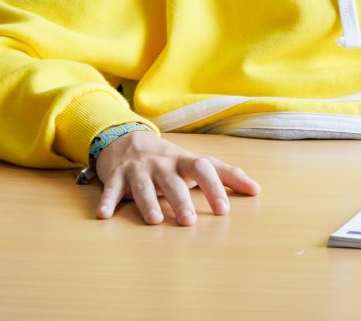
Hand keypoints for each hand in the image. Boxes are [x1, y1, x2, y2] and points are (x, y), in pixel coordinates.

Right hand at [94, 129, 259, 225]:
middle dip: (181, 200)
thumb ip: (226, 175)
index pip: (203, 169)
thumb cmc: (169, 160)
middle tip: (189, 221)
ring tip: (156, 221)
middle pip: (173, 181)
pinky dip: (107, 202)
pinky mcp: (116, 176)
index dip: (214, 187)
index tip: (224, 210)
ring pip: (143, 186)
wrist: (126, 139)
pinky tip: (104, 215)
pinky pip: (111, 190)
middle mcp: (162, 165)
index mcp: (184, 162)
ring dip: (148, 203)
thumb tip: (257, 190)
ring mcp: (138, 170)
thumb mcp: (196, 163)